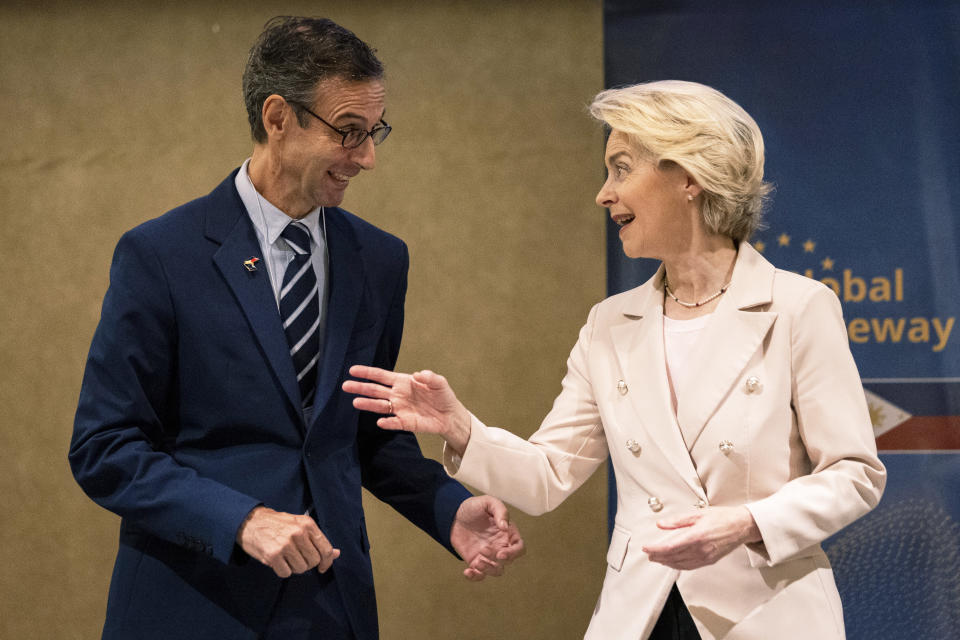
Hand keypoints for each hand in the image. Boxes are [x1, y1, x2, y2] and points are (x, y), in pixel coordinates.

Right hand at [236, 506, 340, 577]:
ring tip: (286, 557)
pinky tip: (277, 560)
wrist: (249, 522)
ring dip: (294, 567)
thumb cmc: (277, 524)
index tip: (323, 567)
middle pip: (314, 561)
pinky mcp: (273, 555)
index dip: (327, 561)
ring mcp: (285, 545)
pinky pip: (286, 573)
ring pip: (301, 569)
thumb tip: (336, 554)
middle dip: (307, 563)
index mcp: (307, 524)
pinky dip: (283, 570)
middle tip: (297, 557)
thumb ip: (317, 539)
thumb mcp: (299, 524)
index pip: (326, 549)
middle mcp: (298, 533)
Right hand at [342, 365, 472, 453]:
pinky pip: (393, 422)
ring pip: (380, 406)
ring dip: (368, 404)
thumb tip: (418, 375)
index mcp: (402, 382)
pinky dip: (387, 422)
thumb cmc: (443, 396)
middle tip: (345, 386)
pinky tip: (380, 421)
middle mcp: (397, 395)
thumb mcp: (440, 383)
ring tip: (355, 402)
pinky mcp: (405, 422)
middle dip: (360, 387)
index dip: (367, 373)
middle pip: (375, 390)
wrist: (450, 416)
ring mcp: (399, 409)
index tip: (352, 370)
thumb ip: (430, 377)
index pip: (381, 376)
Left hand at [450, 495, 525, 580]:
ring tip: (476, 562)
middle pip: (507, 561)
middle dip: (496, 559)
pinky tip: (467, 571)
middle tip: (483, 550)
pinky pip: (480, 575)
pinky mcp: (476, 561)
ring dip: (488, 570)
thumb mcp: (488, 502)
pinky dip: (475, 577)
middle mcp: (500, 546)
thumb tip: (505, 527)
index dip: (513, 553)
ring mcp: (489, 556)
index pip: (519, 548)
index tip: (501, 553)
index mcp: (508, 533)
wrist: (453, 514)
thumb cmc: (474, 507)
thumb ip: (500, 511)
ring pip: (496, 571)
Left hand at [641, 506, 760, 569]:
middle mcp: (701, 549)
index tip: (646, 548)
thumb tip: (661, 524)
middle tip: (648, 554)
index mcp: (697, 536)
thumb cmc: (722, 517)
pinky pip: (690, 566)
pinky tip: (672, 563)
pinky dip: (678, 566)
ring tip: (656, 559)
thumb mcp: (698, 514)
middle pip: (673, 556)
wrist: (741, 526)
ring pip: (681, 564)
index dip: (656, 549)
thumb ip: (677, 521)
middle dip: (658, 556)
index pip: (670, 546)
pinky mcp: (710, 561)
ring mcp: (706, 557)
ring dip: (666, 562)